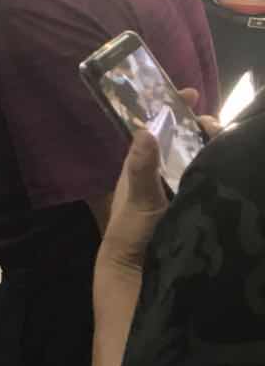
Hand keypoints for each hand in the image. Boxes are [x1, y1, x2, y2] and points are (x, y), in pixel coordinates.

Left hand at [98, 88, 218, 273]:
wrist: (139, 272)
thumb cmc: (132, 232)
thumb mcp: (138, 198)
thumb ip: (141, 167)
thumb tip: (145, 130)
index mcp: (143, 165)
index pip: (158, 130)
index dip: (173, 110)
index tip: (190, 93)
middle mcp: (162, 172)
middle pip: (184, 140)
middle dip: (200, 126)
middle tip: (213, 124)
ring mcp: (180, 187)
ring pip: (198, 156)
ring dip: (212, 144)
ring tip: (226, 137)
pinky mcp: (194, 203)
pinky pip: (208, 178)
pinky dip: (219, 167)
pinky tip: (234, 161)